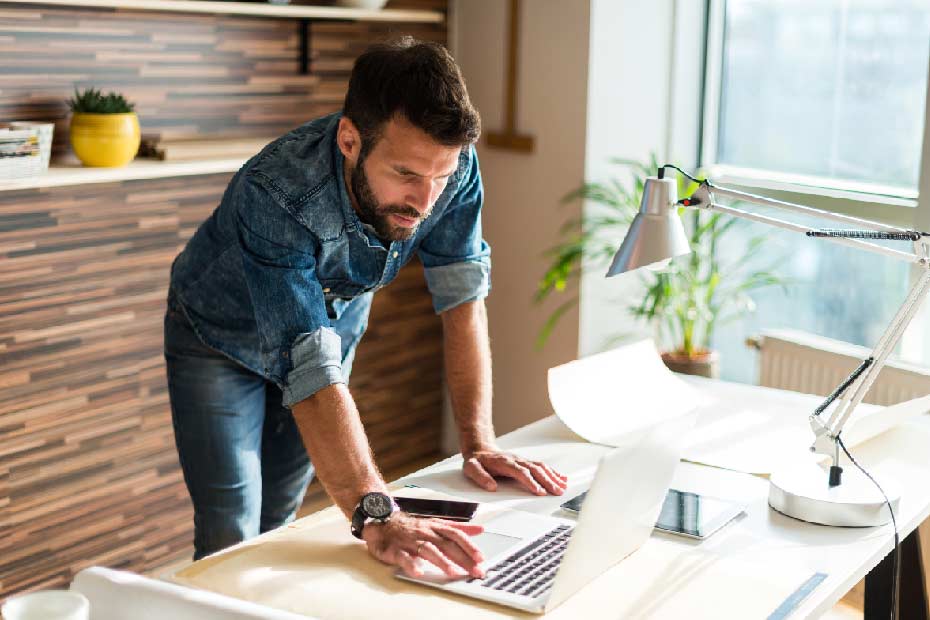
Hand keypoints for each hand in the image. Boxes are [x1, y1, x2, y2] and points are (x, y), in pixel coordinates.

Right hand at [362, 511, 485, 578]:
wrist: (381, 522)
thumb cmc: (411, 527)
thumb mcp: (436, 524)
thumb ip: (458, 528)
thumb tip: (479, 529)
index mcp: (435, 527)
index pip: (456, 535)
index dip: (469, 546)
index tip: (481, 558)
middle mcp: (425, 533)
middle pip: (446, 544)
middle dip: (462, 558)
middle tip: (475, 571)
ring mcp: (410, 541)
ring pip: (427, 550)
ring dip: (441, 561)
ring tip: (452, 572)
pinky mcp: (395, 550)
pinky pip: (403, 557)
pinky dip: (411, 564)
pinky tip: (419, 572)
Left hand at [462, 449, 568, 495]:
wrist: (480, 449)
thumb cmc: (476, 461)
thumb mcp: (471, 468)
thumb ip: (480, 477)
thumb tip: (492, 486)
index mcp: (504, 463)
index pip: (520, 472)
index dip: (530, 481)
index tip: (539, 491)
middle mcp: (516, 460)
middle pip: (535, 470)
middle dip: (547, 481)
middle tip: (557, 492)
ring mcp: (522, 460)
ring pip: (540, 467)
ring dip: (552, 477)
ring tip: (562, 487)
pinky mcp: (525, 462)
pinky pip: (541, 466)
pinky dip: (552, 472)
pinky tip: (561, 478)